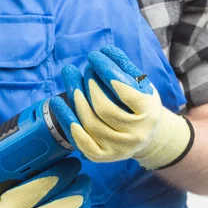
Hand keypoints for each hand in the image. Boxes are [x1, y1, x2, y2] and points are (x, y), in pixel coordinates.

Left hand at [60, 45, 193, 169]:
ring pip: (90, 123)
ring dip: (76, 98)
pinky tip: (58, 103)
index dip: (107, 71)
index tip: (95, 56)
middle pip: (104, 108)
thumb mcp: (140, 85)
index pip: (125, 91)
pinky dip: (68, 121)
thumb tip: (105, 51)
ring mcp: (118, 148)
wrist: (144, 136)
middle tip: (84, 68)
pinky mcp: (103, 157)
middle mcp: (135, 135)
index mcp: (149, 114)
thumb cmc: (138, 105)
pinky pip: (81, 141)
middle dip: (90, 85)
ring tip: (70, 78)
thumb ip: (125, 68)